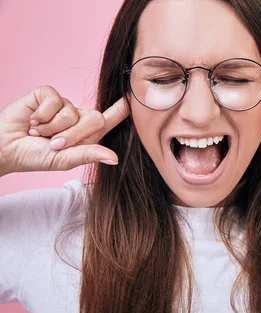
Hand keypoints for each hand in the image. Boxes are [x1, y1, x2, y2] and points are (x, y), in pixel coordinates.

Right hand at [0, 85, 128, 175]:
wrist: (5, 148)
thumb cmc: (34, 156)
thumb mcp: (64, 160)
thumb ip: (88, 154)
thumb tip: (114, 158)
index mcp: (87, 135)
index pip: (110, 119)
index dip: (123, 110)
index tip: (137, 98)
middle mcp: (77, 117)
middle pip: (95, 119)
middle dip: (73, 135)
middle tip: (53, 144)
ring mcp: (63, 105)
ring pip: (72, 112)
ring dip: (53, 127)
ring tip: (38, 133)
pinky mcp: (47, 95)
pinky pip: (55, 100)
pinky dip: (43, 115)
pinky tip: (32, 121)